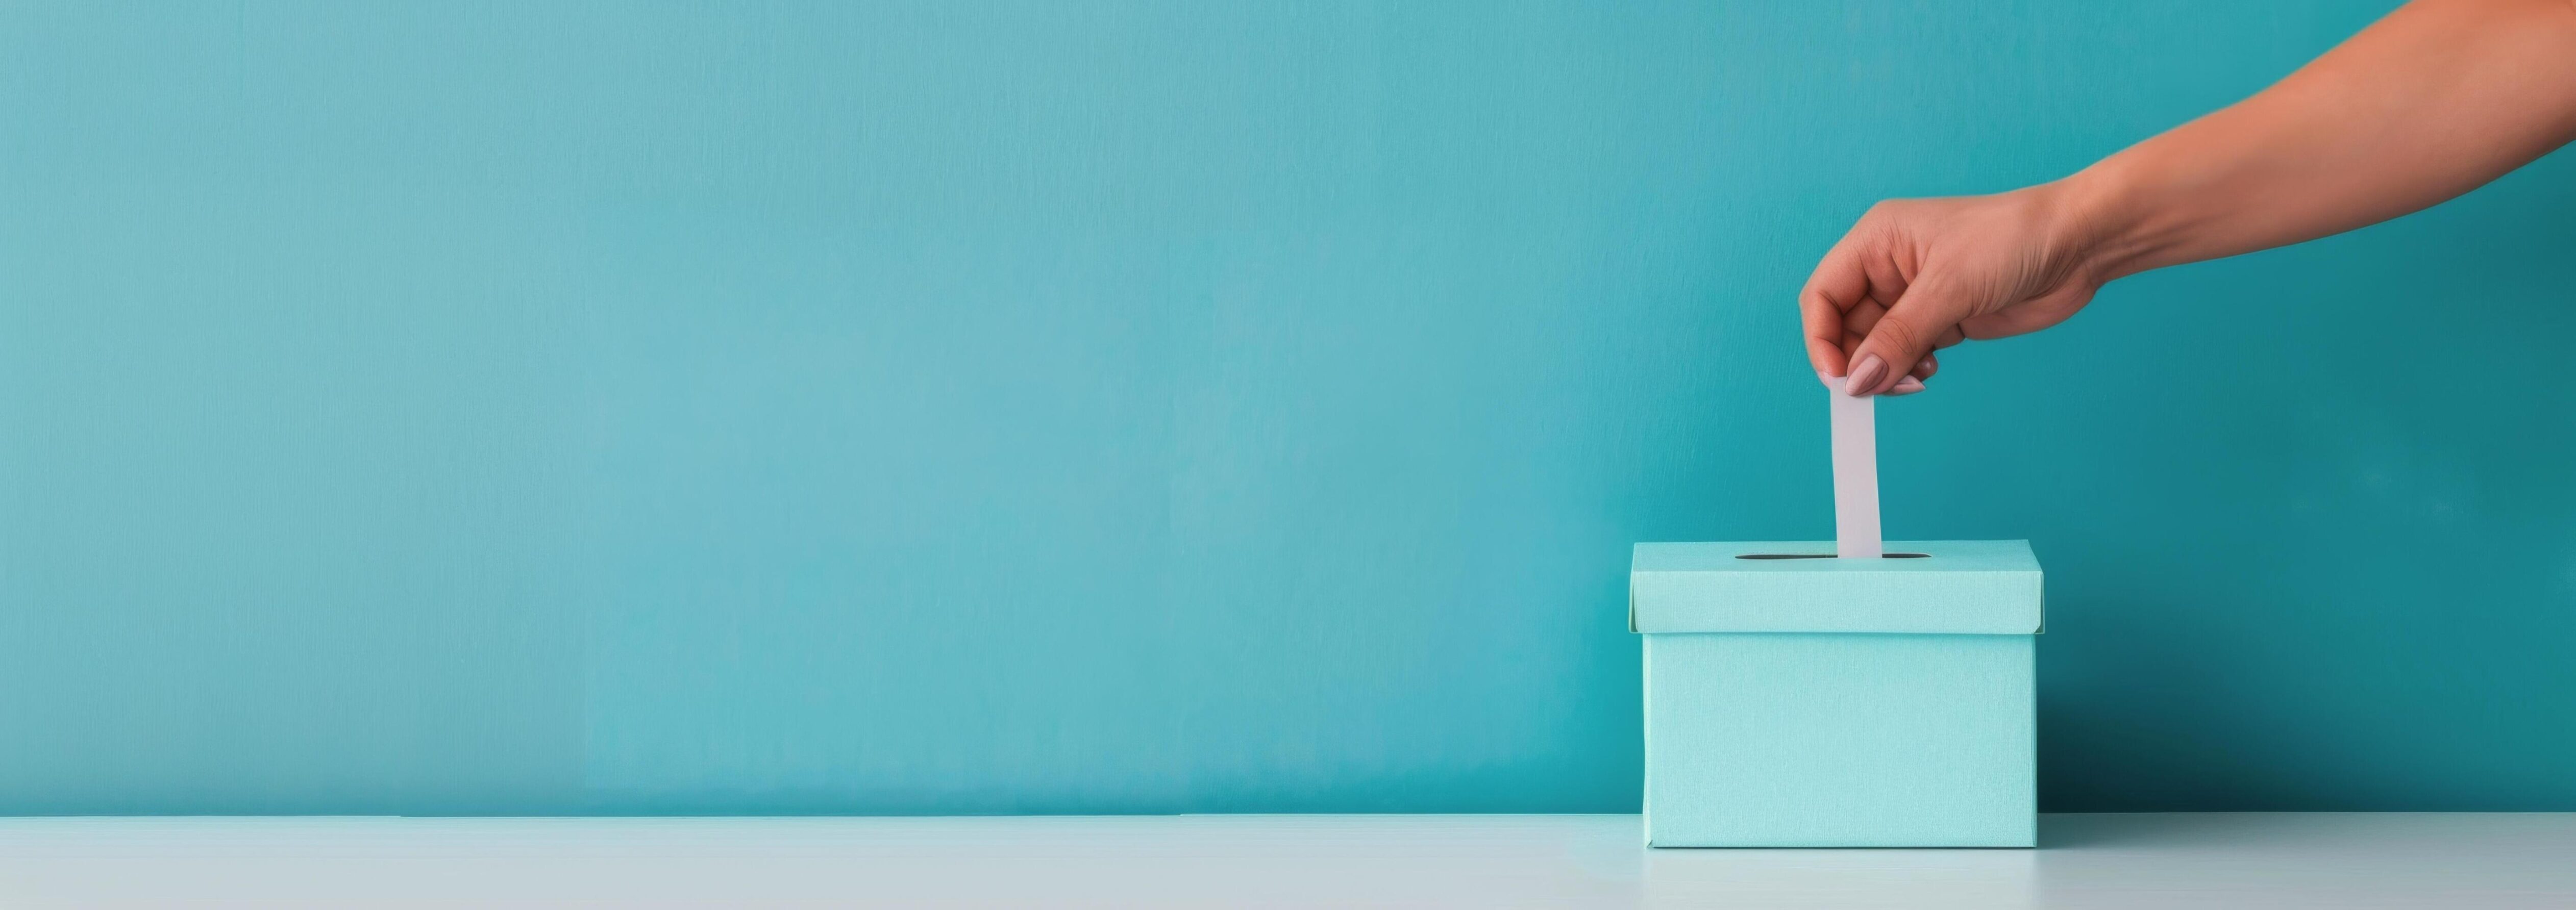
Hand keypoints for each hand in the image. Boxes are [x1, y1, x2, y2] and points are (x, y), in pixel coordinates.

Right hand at [1801, 184, 2105, 395]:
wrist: (2079, 244)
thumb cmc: (2013, 239)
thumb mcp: (1949, 287)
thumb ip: (1898, 337)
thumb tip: (1857, 381)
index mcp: (1876, 241)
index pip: (1823, 295)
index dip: (1821, 338)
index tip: (1839, 378)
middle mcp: (1887, 267)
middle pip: (1845, 326)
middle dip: (1860, 361)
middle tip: (1885, 387)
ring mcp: (1914, 295)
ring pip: (1876, 346)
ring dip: (1888, 369)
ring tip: (1920, 375)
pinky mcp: (1942, 318)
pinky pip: (1907, 353)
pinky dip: (1912, 368)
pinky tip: (1936, 366)